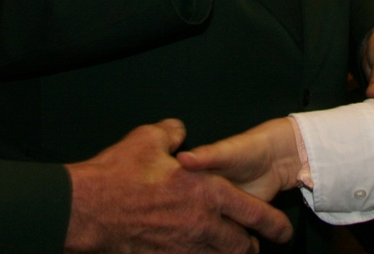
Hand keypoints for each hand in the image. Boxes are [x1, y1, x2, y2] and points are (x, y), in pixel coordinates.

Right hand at [66, 119, 292, 253]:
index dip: (273, 225)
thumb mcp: (148, 140)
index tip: (282, 230)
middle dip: (250, 248)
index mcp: (208, 193)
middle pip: (240, 247)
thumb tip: (179, 131)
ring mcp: (184, 247)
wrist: (91, 210)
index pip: (254, 215)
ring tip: (230, 252)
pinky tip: (196, 252)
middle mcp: (202, 224)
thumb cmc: (120, 175)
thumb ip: (171, 133)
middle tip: (254, 246)